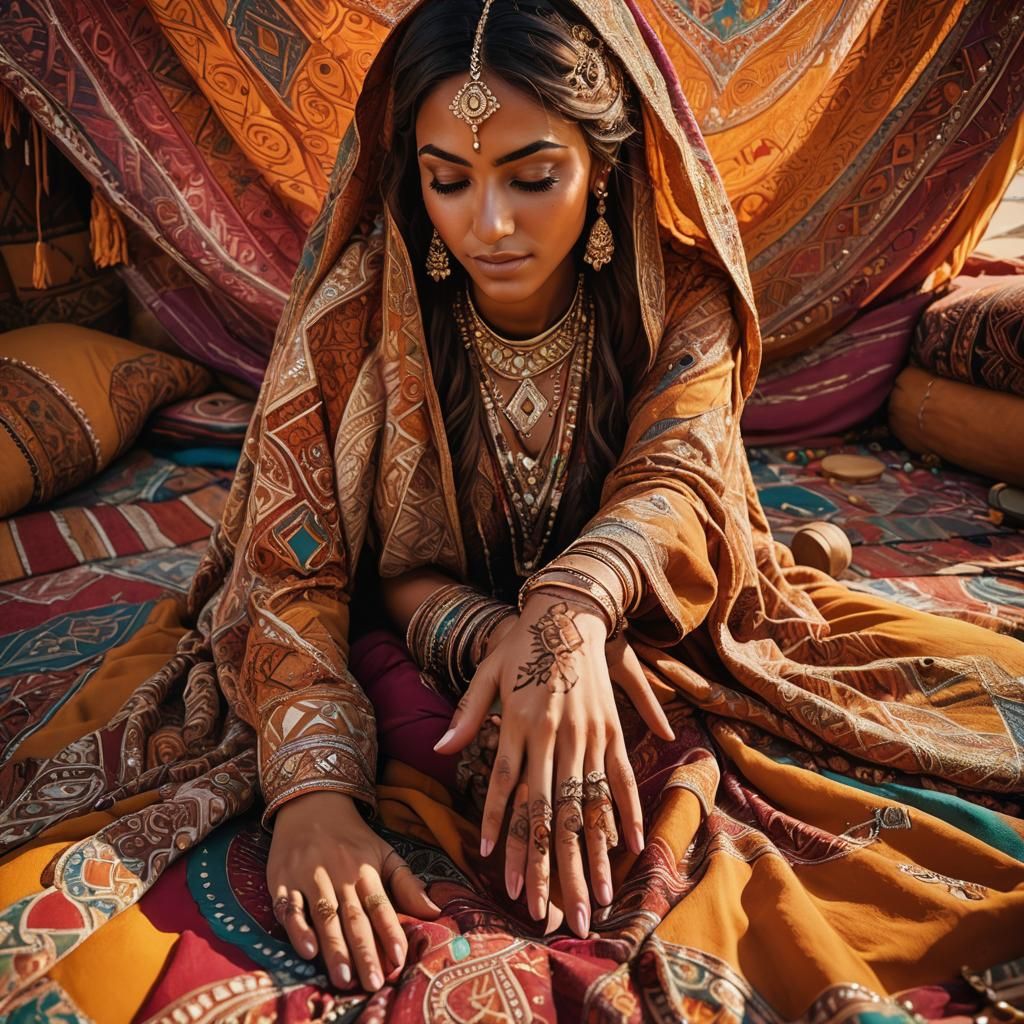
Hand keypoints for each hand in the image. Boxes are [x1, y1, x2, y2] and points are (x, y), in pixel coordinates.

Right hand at [266, 791, 440, 991]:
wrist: (311, 803)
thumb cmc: (352, 838)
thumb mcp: (383, 853)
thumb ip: (406, 883)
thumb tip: (435, 910)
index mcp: (365, 869)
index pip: (381, 904)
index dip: (390, 930)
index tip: (400, 958)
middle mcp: (339, 874)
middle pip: (353, 916)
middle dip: (364, 950)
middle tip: (373, 982)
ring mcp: (310, 877)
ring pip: (325, 915)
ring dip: (334, 948)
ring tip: (345, 977)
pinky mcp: (283, 881)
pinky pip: (290, 907)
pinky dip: (298, 929)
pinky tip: (308, 950)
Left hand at [434, 591, 669, 936]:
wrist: (567, 611)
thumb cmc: (520, 643)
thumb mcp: (486, 673)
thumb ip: (466, 714)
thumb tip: (440, 749)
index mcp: (518, 722)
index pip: (506, 786)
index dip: (501, 828)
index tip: (497, 869)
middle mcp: (553, 734)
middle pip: (549, 809)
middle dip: (549, 863)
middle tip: (549, 909)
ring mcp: (586, 734)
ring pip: (586, 803)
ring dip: (590, 853)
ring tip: (595, 895)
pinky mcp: (610, 729)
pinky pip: (620, 778)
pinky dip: (625, 813)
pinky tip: (630, 848)